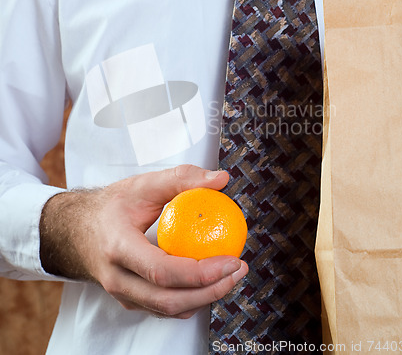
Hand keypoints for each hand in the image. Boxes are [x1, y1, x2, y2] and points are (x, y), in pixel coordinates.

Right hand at [40, 164, 248, 318]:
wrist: (77, 230)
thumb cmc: (112, 206)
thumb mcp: (144, 184)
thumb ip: (182, 178)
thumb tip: (221, 179)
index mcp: (118, 248)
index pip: (162, 271)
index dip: (201, 273)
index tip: (232, 260)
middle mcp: (117, 279)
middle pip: (169, 300)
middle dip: (212, 291)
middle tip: (239, 270)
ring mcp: (122, 295)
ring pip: (169, 309)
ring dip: (206, 298)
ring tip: (232, 276)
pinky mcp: (131, 300)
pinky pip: (164, 307)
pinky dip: (192, 299)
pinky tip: (211, 281)